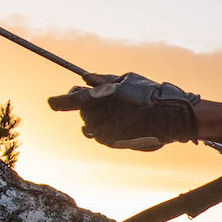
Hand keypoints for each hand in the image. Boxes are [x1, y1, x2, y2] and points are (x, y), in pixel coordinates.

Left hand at [48, 73, 200, 150]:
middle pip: (81, 112)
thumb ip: (102, 80)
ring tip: (119, 110)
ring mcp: (103, 133)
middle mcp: (96, 119)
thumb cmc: (148, 94)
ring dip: (98, 117)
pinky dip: (106, 127)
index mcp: (97, 99)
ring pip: (89, 124)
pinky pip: (99, 134)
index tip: (52, 102)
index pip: (68, 101)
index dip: (58, 101)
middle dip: (89, 105)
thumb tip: (85, 79)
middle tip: (108, 98)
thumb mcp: (125, 80)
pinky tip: (122, 121)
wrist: (169, 117)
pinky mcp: (111, 143)